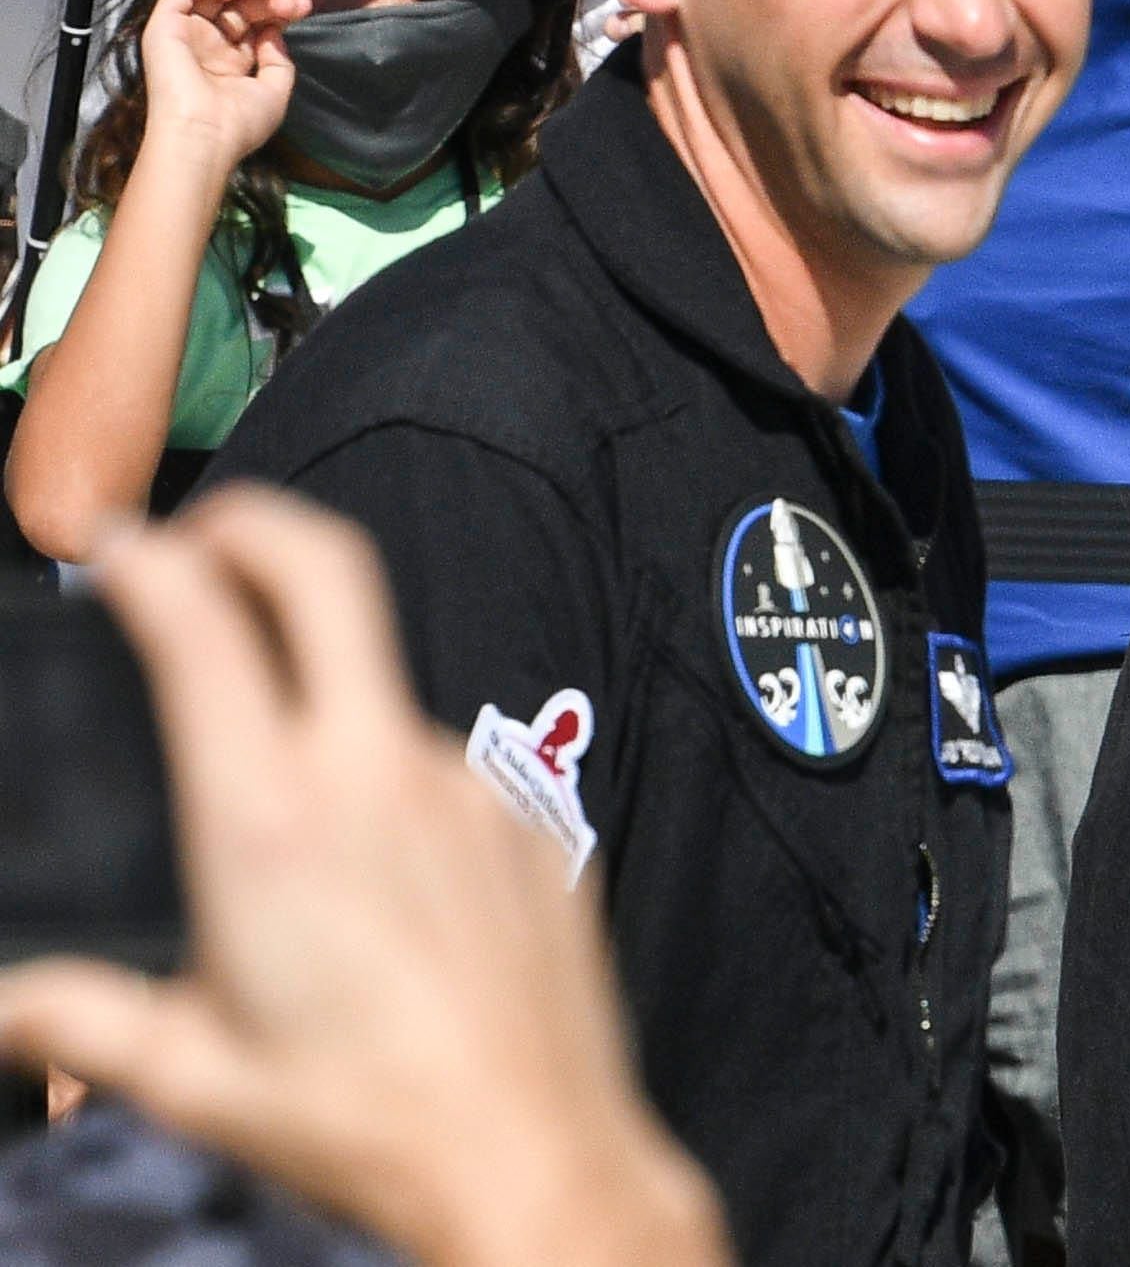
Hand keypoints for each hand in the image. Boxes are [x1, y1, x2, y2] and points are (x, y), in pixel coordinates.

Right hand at [0, 490, 728, 1266]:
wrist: (533, 1150)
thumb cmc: (361, 1117)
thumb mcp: (190, 1074)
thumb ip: (77, 1022)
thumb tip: (2, 1008)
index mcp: (271, 818)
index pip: (201, 624)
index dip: (148, 559)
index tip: (116, 548)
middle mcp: (376, 772)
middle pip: (326, 571)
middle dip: (255, 524)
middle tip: (204, 536)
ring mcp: (468, 786)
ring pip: (385, 692)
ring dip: (329, 708)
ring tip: (293, 818)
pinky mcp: (531, 821)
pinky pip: (448, 776)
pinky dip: (399, 795)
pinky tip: (385, 887)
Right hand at [139, 0, 311, 168]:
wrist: (205, 137)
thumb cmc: (239, 124)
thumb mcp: (274, 91)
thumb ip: (278, 60)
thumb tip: (273, 30)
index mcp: (230, 61)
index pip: (254, 22)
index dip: (278, 9)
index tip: (303, 6)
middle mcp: (207, 46)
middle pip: (237, 5)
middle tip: (289, 0)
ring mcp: (186, 35)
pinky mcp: (164, 27)